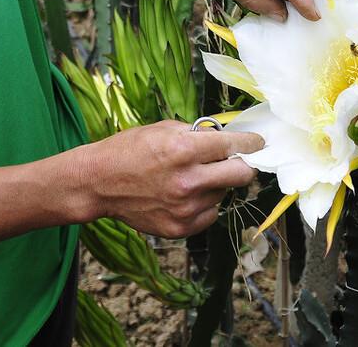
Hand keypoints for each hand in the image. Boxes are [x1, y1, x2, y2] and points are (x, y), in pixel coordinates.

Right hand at [73, 120, 263, 238]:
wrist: (98, 183)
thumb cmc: (128, 150)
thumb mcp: (162, 129)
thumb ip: (196, 134)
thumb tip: (226, 138)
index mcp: (183, 149)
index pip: (235, 145)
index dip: (251, 143)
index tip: (258, 143)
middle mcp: (188, 180)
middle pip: (242, 174)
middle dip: (243, 165)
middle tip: (236, 161)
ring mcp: (185, 207)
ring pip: (223, 194)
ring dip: (214, 184)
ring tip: (189, 178)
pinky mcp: (181, 228)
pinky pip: (210, 214)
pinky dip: (203, 204)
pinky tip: (182, 195)